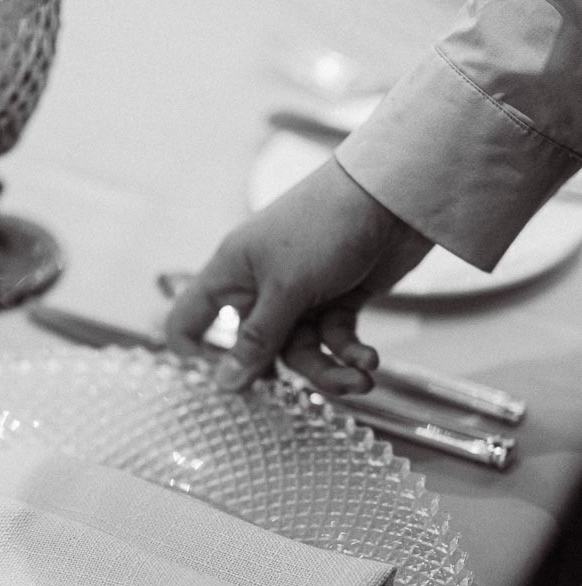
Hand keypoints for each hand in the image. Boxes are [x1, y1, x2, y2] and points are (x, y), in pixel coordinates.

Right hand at [164, 157, 431, 393]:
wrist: (395, 194)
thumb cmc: (325, 228)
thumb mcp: (285, 289)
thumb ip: (257, 340)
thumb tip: (224, 385)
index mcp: (232, 273)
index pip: (190, 318)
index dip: (196, 353)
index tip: (223, 385)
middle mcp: (261, 285)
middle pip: (260, 348)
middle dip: (294, 371)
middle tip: (316, 391)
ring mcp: (300, 293)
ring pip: (303, 349)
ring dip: (332, 369)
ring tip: (361, 379)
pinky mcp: (338, 297)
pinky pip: (333, 338)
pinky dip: (350, 351)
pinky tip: (370, 360)